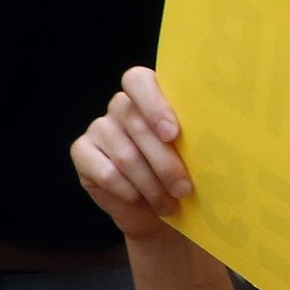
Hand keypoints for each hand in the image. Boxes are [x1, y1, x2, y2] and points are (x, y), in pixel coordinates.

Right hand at [66, 65, 189, 240]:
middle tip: (184, 189)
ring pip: (125, 155)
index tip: (172, 134)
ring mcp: (99, 128)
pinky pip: (106, 172)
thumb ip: (192, 141)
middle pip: (137, 124)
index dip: (154, 105)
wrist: (152, 209)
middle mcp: (121, 106)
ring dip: (151, 185)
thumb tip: (207, 145)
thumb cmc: (177, 176)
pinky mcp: (82, 152)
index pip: (139, 80)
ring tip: (169, 204)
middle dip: (165, 162)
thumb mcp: (191, 156)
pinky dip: (128, 191)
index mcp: (150, 97)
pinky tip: (141, 201)